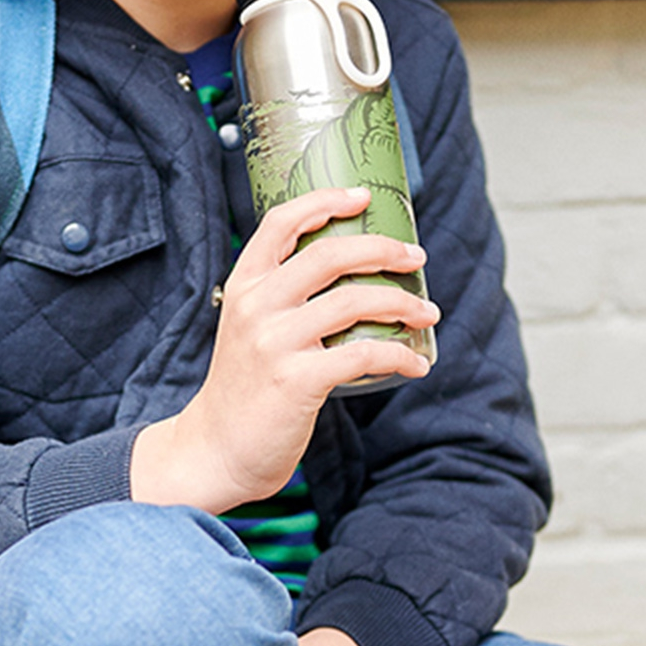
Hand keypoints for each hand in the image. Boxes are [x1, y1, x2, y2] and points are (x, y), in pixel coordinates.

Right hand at [131, 186, 438, 513]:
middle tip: (416, 257)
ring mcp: (275, 342)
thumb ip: (282, 299)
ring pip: (354, 300)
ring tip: (427, 313)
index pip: (282, 222)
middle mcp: (256, 306)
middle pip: (329, 254)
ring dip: (403, 304)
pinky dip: (400, 356)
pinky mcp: (298, 380)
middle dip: (384, 250)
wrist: (217, 449)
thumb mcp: (249, 328)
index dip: (325, 200)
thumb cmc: (245, 387)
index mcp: (243, 285)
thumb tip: (353, 275)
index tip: (363, 197)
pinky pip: (366, 355)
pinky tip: (415, 364)